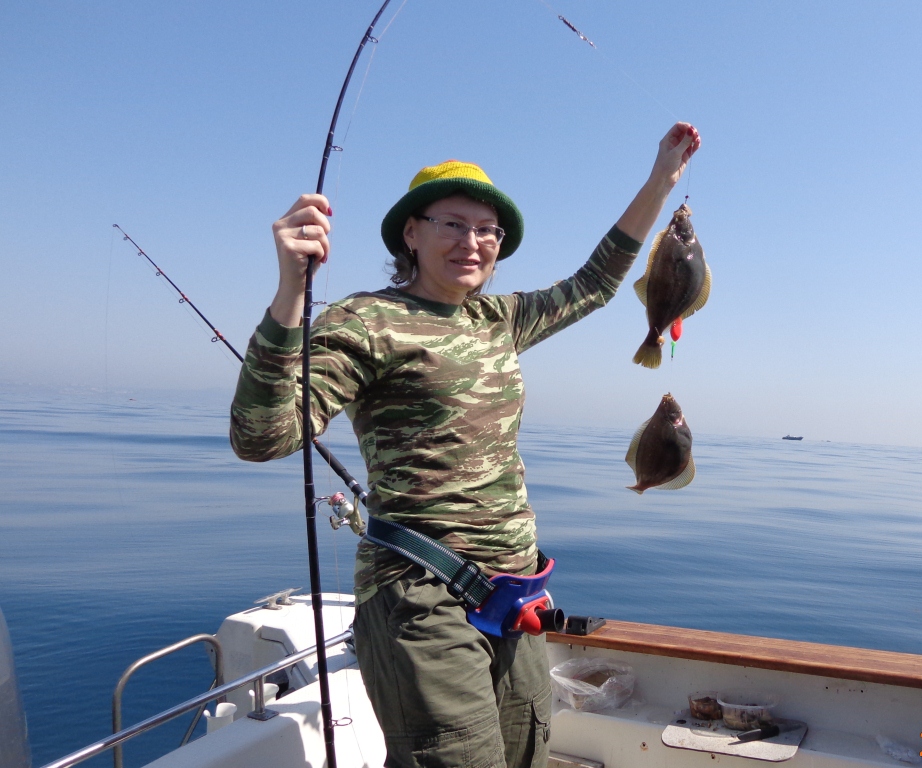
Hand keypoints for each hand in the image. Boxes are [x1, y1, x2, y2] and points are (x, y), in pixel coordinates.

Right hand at [269, 194, 330, 326]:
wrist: (295, 284)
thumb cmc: (306, 261)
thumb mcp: (310, 238)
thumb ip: (314, 223)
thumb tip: (326, 209)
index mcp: (285, 220)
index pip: (304, 199)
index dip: (320, 201)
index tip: (330, 212)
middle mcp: (281, 225)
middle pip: (313, 211)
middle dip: (326, 225)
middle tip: (325, 238)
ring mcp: (283, 236)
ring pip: (318, 230)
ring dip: (325, 244)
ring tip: (320, 253)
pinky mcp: (288, 247)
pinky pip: (317, 245)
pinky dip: (321, 253)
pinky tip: (315, 260)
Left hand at [649, 123, 700, 186]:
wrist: (663, 180)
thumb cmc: (665, 166)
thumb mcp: (675, 153)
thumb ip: (684, 142)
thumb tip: (692, 130)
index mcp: (668, 140)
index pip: (678, 127)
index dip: (685, 126)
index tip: (691, 129)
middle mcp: (674, 143)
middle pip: (685, 132)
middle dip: (691, 132)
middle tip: (696, 135)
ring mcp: (680, 149)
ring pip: (689, 139)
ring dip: (694, 138)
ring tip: (697, 140)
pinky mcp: (685, 156)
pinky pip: (692, 147)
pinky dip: (696, 144)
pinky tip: (698, 143)